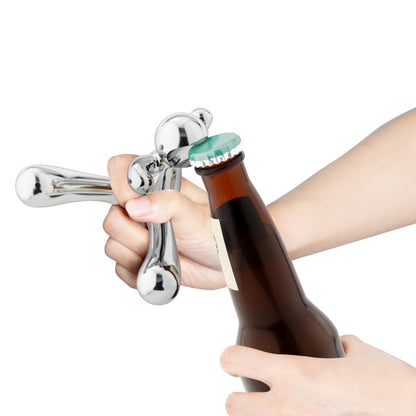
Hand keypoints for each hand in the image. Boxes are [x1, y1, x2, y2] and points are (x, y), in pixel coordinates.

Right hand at [103, 154, 225, 289]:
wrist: (225, 263)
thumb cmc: (217, 232)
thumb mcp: (197, 214)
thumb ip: (168, 204)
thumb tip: (136, 205)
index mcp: (157, 186)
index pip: (121, 169)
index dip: (122, 188)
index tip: (139, 208)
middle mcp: (143, 207)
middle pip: (111, 217)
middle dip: (136, 235)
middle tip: (164, 238)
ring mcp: (139, 233)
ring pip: (112, 245)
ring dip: (140, 256)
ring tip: (166, 254)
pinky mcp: (137, 257)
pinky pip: (120, 268)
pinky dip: (140, 272)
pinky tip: (160, 267)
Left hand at [220, 335, 415, 415]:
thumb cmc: (395, 391)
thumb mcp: (369, 360)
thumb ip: (351, 348)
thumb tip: (346, 343)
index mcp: (297, 373)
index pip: (235, 359)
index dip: (231, 358)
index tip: (234, 360)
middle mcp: (287, 407)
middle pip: (231, 405)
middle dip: (240, 400)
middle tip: (256, 396)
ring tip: (288, 410)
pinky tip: (311, 415)